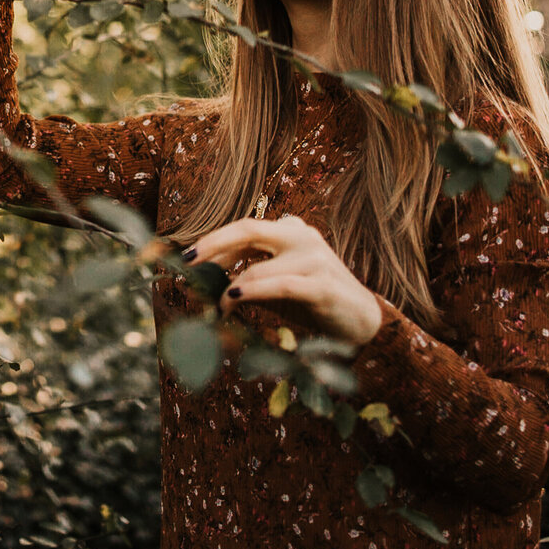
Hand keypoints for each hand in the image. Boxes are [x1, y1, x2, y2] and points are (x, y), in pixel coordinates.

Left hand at [181, 215, 383, 347]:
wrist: (361, 321)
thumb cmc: (312, 300)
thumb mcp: (274, 285)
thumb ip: (246, 278)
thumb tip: (205, 285)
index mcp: (290, 230)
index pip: (245, 229)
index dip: (214, 243)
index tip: (189, 259)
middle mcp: (302, 237)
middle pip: (249, 228)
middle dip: (212, 244)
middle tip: (187, 261)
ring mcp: (315, 258)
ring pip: (258, 268)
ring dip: (230, 291)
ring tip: (218, 309)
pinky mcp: (323, 285)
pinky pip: (279, 285)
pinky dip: (251, 292)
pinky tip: (232, 300)